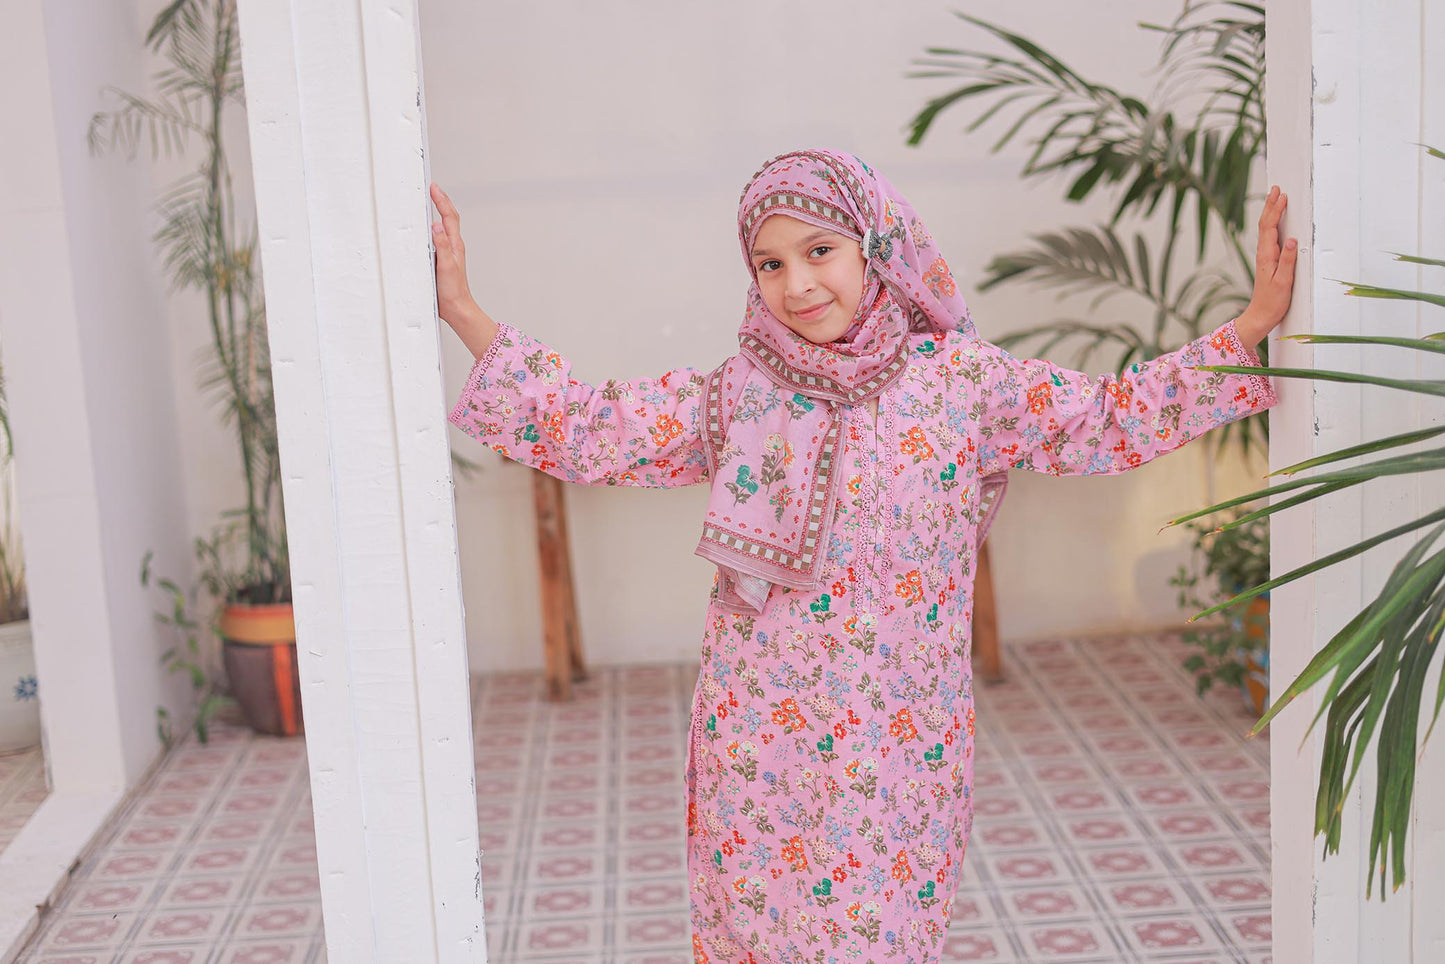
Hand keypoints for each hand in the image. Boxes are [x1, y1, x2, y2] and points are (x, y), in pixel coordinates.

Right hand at [430, 183, 499, 358]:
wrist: (457, 309)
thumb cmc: (453, 291)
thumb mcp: (446, 266)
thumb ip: (442, 246)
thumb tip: (436, 225)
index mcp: (455, 245)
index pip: (449, 216)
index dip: (442, 200)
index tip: (434, 187)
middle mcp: (452, 246)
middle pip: (448, 218)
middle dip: (440, 201)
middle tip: (432, 188)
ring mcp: (448, 253)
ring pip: (443, 228)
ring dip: (437, 213)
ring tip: (429, 202)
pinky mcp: (441, 261)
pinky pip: (436, 240)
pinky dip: (431, 230)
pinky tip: (424, 231)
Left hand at [1235, 185, 1298, 349]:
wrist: (1261, 315)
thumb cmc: (1273, 301)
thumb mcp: (1284, 282)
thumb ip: (1288, 261)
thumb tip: (1293, 240)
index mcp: (1267, 256)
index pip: (1269, 227)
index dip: (1275, 210)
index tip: (1282, 196)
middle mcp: (1264, 254)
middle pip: (1265, 224)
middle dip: (1271, 205)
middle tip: (1276, 188)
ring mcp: (1265, 257)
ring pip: (1267, 229)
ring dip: (1271, 212)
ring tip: (1276, 198)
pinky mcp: (1269, 261)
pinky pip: (1270, 237)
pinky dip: (1273, 224)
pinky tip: (1276, 221)